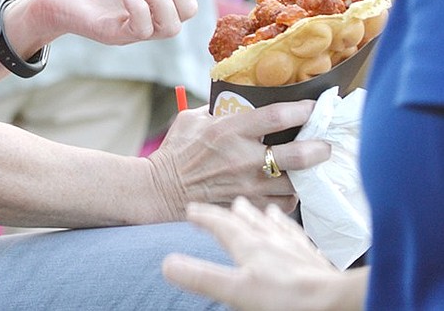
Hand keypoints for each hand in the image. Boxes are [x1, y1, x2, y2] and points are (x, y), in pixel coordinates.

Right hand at [146, 100, 331, 220]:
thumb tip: (241, 102)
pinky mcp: (250, 206)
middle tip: (326, 144)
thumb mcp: (193, 119)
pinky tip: (287, 187)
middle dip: (320, 148)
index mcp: (230, 131)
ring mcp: (250, 186)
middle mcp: (244, 159)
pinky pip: (284, 204)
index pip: (276, 116)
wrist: (162, 190)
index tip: (313, 107)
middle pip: (298, 156)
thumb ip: (220, 111)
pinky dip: (290, 195)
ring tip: (310, 167)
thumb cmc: (178, 151)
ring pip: (296, 184)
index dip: (302, 110)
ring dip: (306, 175)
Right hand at [161, 197, 361, 310]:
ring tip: (262, 210)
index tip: (191, 209)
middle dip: (234, 212)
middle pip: (249, 220)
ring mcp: (295, 249)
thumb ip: (201, 276)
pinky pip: (300, 239)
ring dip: (264, 216)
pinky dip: (292, 232)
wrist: (337, 302)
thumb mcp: (236, 290)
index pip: (221, 224)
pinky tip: (296, 232)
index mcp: (249, 245)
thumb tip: (167, 264)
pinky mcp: (316, 262)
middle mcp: (271, 241)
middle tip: (227, 204)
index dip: (204, 216)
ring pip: (275, 226)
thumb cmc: (288, 299)